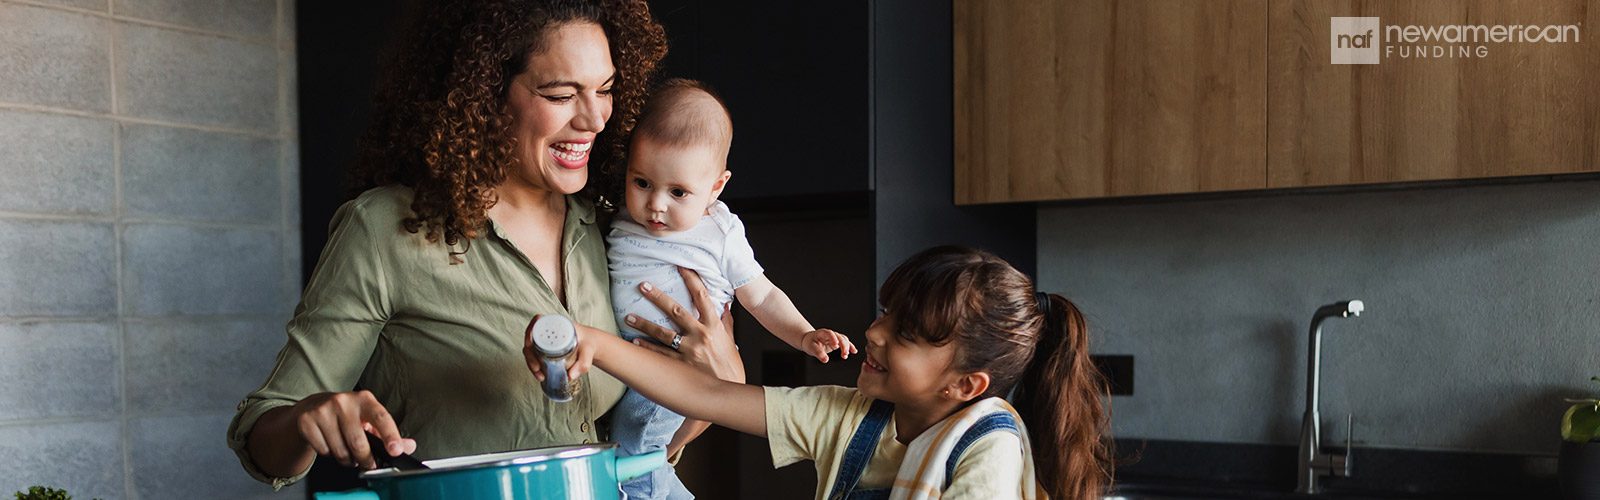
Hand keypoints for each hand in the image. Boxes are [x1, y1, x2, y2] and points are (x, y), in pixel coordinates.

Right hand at [285, 390, 415, 468]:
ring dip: (347, 459)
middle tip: (367, 463)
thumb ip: (389, 433)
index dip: (390, 435)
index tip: (396, 450)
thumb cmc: (348, 414)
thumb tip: (408, 446)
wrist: (314, 406)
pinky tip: (331, 443)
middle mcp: (343, 401)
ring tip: (348, 451)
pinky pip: (323, 450)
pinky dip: (329, 454)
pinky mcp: (307, 421)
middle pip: (358, 442)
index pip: (381, 417)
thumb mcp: (370, 418)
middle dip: (365, 459)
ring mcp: (323, 410)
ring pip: (340, 450)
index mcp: (364, 399)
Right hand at [523, 315, 605, 381]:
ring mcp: (546, 339)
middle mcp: (549, 330)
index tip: (529, 345)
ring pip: (531, 348)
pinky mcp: (546, 347)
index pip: (538, 321)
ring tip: (540, 375)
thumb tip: (570, 375)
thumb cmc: (589, 343)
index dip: (530, 330)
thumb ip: (583, 363)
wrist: (592, 345)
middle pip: (531, 338)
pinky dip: (535, 364)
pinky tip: (539, 374)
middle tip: (537, 368)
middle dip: (530, 355)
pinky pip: (535, 354)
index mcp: (557, 323)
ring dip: (531, 362)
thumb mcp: (588, 351)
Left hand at [624, 267, 745, 383]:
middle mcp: (701, 335)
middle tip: (643, 285)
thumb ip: (726, 321)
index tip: (680, 266)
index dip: (691, 279)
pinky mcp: (681, 365)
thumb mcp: (731, 339)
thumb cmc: (731, 365)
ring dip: (644, 323)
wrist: (730, 391)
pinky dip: (647, 348)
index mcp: (714, 325)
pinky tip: (634, 342)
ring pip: (663, 333)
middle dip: (658, 297)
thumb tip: (724, 304)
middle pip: (676, 310)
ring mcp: (690, 350)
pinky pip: (660, 354)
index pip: (702, 296)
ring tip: (629, 316)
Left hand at [801, 328, 856, 362]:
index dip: (833, 338)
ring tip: (845, 356)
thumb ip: (818, 353)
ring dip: (846, 347)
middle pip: (839, 336)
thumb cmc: (810, 343)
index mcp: (822, 333)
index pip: (829, 333)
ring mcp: (835, 337)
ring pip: (843, 339)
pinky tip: (854, 351)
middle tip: (844, 353)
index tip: (836, 344)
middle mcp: (830, 334)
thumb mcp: (811, 348)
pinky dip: (850, 347)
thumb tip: (826, 360)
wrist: (810, 341)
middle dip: (843, 345)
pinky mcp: (838, 342)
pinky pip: (845, 343)